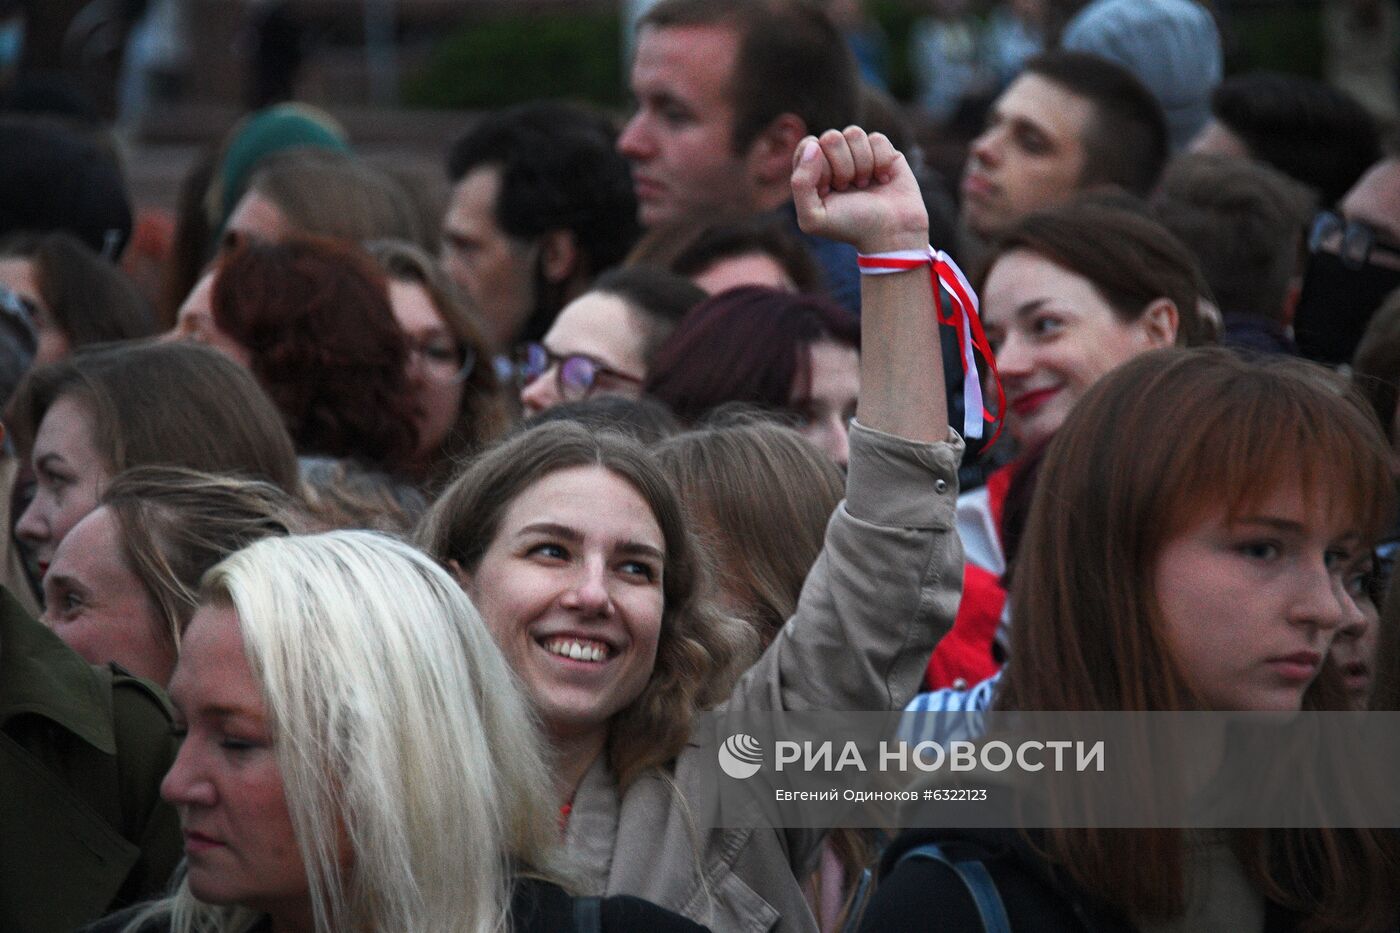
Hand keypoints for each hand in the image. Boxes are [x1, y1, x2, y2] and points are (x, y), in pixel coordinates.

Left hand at [791, 126, 928, 254]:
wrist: (892, 232)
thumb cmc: (850, 226)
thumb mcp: (813, 217)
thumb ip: (800, 183)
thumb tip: (814, 145)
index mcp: (812, 171)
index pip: (807, 146)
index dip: (819, 166)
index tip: (828, 190)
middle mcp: (834, 158)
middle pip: (831, 137)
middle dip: (842, 167)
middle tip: (848, 188)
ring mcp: (858, 152)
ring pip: (854, 133)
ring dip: (862, 164)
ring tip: (864, 185)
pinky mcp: (883, 150)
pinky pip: (877, 138)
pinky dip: (881, 161)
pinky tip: (882, 179)